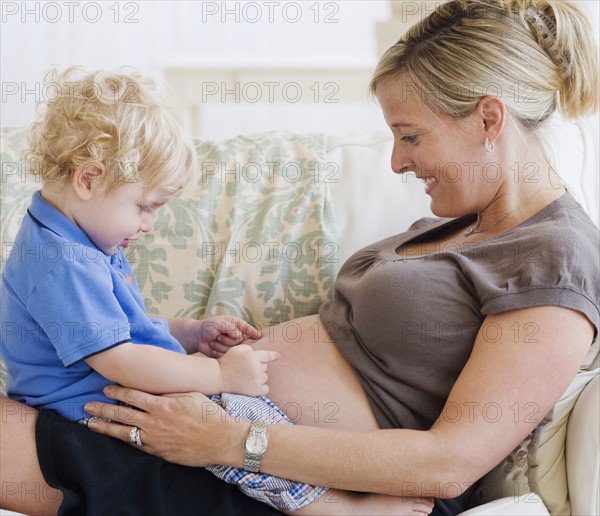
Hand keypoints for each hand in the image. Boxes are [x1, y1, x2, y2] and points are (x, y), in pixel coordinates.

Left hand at [84, 385, 246, 466]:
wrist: (220, 438)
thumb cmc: (208, 413)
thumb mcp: (189, 395)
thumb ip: (169, 392)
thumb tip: (154, 389)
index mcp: (162, 404)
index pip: (133, 395)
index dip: (117, 391)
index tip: (106, 388)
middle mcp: (155, 421)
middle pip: (122, 413)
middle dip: (103, 408)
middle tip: (88, 405)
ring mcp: (155, 438)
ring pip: (124, 431)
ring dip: (105, 427)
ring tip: (90, 423)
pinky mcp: (158, 452)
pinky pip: (136, 445)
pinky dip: (123, 440)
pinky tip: (114, 437)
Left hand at [193, 315, 261, 356]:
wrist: (196, 337)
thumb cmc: (207, 326)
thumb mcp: (219, 322)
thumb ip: (230, 327)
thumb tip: (239, 336)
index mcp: (235, 324)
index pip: (246, 328)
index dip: (252, 332)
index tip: (258, 336)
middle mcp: (234, 335)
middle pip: (240, 340)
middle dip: (228, 339)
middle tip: (217, 335)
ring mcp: (231, 345)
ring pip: (233, 348)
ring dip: (221, 345)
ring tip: (213, 341)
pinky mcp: (226, 353)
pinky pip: (227, 355)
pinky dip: (218, 351)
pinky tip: (213, 347)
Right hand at [218, 344, 279, 395]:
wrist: (219, 377)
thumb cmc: (227, 362)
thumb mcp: (236, 349)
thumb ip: (249, 348)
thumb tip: (257, 353)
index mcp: (252, 356)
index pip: (268, 355)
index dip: (274, 355)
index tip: (279, 356)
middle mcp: (256, 367)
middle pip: (265, 366)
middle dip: (258, 367)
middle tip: (245, 370)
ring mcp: (257, 379)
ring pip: (265, 377)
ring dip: (259, 377)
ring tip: (246, 378)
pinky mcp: (256, 390)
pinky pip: (266, 388)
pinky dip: (261, 388)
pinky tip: (252, 386)